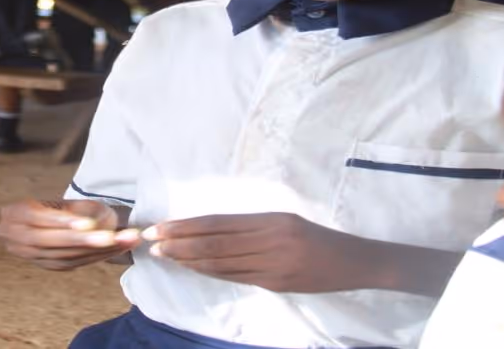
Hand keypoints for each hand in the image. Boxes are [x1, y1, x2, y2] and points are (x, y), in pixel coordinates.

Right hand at [0, 199, 139, 270]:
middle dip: (84, 240)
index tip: (88, 222)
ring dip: (98, 249)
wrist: (54, 221)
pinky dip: (97, 256)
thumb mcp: (71, 201)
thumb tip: (100, 224)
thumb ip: (82, 209)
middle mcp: (16, 238)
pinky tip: (119, 248)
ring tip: (126, 240)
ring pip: (64, 255)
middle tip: (112, 237)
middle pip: (51, 241)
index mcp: (16, 213)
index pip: (38, 217)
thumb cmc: (64, 206)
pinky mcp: (49, 266)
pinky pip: (73, 263)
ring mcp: (31, 256)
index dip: (63, 221)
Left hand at [142, 212, 376, 292]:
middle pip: (214, 242)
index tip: (162, 227)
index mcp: (271, 219)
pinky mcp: (275, 284)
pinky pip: (235, 278)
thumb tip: (213, 233)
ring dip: (189, 260)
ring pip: (221, 263)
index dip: (187, 226)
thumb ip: (253, 228)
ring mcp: (272, 265)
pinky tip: (194, 269)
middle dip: (179, 242)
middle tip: (151, 241)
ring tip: (165, 255)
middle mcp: (269, 240)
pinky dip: (211, 273)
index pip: (219, 223)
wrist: (352, 261)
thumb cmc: (318, 237)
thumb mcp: (287, 221)